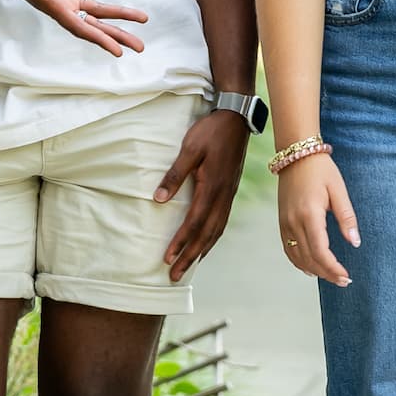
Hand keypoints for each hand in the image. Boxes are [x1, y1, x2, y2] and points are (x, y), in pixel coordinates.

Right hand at [0, 0, 148, 55]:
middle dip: (117, 36)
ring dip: (119, 14)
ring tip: (142, 19)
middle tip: (140, 47)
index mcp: (53, 7)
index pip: (80, 28)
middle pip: (94, 25)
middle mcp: (62, 8)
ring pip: (97, 10)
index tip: (118, 52)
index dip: (100, 40)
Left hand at [152, 109, 249, 280]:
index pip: (194, 223)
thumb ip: (174, 175)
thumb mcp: (189, 148)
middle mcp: (223, 196)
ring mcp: (229, 195)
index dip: (180, 243)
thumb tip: (158, 200)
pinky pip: (221, 222)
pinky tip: (204, 245)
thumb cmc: (211, 131)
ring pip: (215, 231)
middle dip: (190, 257)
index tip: (167, 259)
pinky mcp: (230, 192)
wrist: (237, 119)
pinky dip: (211, 239)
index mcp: (212, 187)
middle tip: (174, 276)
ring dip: (201, 251)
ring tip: (188, 267)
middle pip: (206, 234)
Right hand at [277, 153, 359, 285]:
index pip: (319, 251)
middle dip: (327, 273)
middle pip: (309, 258)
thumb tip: (355, 242)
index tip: (346, 276)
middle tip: (344, 281)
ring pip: (297, 257)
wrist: (296, 155)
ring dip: (314, 270)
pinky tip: (311, 268)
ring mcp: (284, 223)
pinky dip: (299, 262)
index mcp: (309, 214)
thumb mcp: (339, 191)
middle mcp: (293, 222)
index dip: (332, 268)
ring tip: (331, 277)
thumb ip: (346, 217)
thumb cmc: (321, 170)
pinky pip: (288, 249)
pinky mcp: (281, 222)